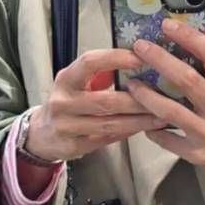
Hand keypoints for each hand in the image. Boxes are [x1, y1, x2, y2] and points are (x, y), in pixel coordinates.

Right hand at [25, 49, 168, 161]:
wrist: (41, 133)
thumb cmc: (67, 101)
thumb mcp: (76, 81)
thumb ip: (100, 72)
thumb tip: (136, 59)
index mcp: (65, 79)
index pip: (90, 63)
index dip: (116, 58)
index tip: (140, 57)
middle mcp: (63, 102)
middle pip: (106, 100)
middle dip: (138, 99)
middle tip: (162, 96)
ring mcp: (66, 126)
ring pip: (110, 124)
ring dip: (139, 120)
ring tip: (162, 115)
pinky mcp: (73, 146)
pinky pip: (107, 139)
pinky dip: (128, 133)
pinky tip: (145, 128)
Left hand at [125, 17, 204, 184]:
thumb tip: (179, 43)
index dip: (188, 37)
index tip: (167, 25)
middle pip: (187, 79)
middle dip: (160, 60)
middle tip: (140, 47)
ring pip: (171, 111)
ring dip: (147, 95)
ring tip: (131, 83)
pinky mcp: (196, 153)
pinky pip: (166, 138)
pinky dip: (151, 128)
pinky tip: (141, 119)